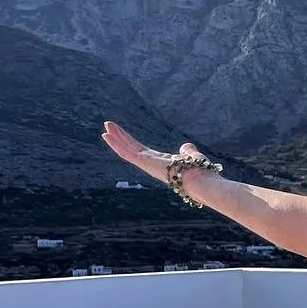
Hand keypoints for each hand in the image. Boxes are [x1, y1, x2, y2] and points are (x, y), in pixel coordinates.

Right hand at [102, 122, 216, 193]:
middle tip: (108, 126)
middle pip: (131, 148)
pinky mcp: (145, 163)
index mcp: (161, 162)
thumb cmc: (199, 171)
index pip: (141, 151)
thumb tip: (186, 147)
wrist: (200, 181)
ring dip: (116, 138)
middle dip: (120, 137)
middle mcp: (152, 164)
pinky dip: (117, 143)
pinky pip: (127, 152)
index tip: (121, 134)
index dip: (131, 142)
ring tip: (106, 126)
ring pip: (127, 150)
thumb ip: (187, 151)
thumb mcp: (192, 156)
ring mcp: (147, 164)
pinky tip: (107, 135)